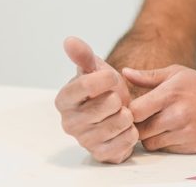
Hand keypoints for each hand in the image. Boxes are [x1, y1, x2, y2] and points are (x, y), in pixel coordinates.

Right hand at [54, 36, 138, 163]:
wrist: (119, 111)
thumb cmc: (104, 89)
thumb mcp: (96, 68)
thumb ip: (83, 55)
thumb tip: (69, 40)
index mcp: (64, 100)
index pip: (84, 86)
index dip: (104, 79)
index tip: (111, 77)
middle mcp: (69, 123)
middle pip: (106, 105)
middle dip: (118, 99)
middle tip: (116, 100)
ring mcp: (84, 140)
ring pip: (118, 123)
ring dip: (127, 115)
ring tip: (123, 112)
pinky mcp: (101, 153)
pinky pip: (124, 142)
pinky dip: (131, 132)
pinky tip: (127, 127)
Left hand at [123, 65, 195, 153]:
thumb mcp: (179, 74)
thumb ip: (149, 76)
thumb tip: (125, 73)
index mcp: (170, 94)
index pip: (134, 111)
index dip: (128, 113)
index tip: (132, 109)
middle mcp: (175, 114)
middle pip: (139, 130)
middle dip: (138, 126)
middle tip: (144, 120)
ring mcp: (182, 132)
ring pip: (150, 143)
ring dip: (151, 137)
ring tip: (160, 125)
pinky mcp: (188, 146)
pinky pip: (165, 149)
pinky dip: (165, 143)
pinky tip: (173, 132)